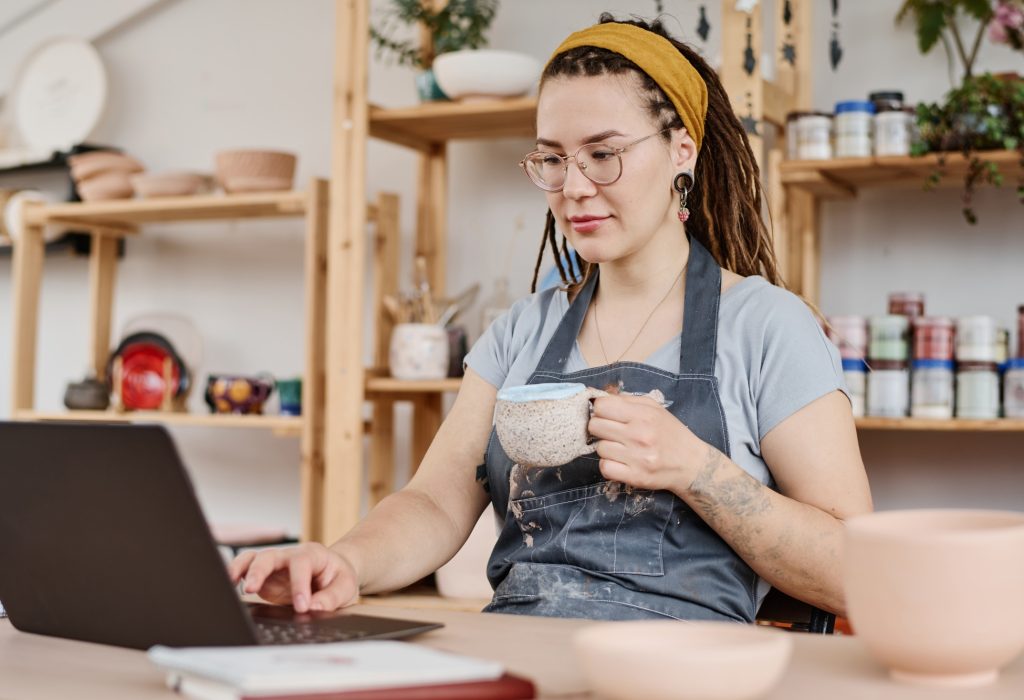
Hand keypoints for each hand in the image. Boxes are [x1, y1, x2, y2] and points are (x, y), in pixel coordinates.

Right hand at [228, 542, 359, 612]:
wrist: (334, 575)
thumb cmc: (339, 578)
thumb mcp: (346, 586)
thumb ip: (332, 597)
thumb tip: (313, 607)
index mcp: (313, 555)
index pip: (301, 564)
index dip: (299, 585)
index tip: (301, 606)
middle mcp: (290, 556)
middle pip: (270, 555)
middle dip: (259, 571)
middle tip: (251, 589)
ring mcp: (275, 566)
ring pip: (253, 559)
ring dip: (241, 569)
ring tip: (231, 583)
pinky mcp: (265, 577)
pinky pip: (247, 569)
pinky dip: (236, 574)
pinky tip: (229, 585)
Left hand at [588, 393, 702, 492]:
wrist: (692, 464)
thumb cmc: (671, 434)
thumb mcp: (655, 409)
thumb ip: (627, 401)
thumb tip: (598, 399)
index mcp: (644, 414)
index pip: (601, 406)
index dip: (600, 410)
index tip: (607, 416)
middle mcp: (639, 434)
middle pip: (595, 426)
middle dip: (601, 428)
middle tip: (613, 433)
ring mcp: (637, 457)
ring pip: (599, 448)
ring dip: (607, 448)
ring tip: (622, 449)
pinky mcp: (635, 477)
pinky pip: (605, 467)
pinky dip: (609, 465)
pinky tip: (620, 462)